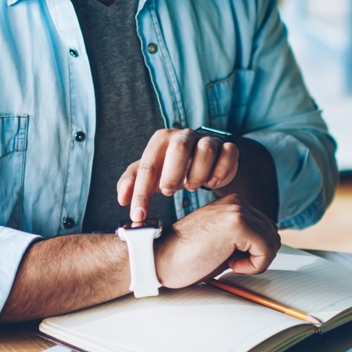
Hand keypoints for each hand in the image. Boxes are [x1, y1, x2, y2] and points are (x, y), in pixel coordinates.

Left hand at [117, 128, 238, 221]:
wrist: (204, 161)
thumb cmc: (172, 168)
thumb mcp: (151, 173)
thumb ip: (132, 182)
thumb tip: (122, 199)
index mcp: (161, 141)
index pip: (148, 166)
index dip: (141, 193)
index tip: (138, 216)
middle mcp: (184, 136)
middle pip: (179, 149)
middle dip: (172, 175)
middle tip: (169, 192)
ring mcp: (208, 140)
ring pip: (206, 151)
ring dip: (198, 174)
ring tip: (192, 186)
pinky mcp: (228, 147)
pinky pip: (229, 154)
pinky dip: (221, 172)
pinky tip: (212, 182)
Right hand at [154, 194, 280, 288]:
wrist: (161, 259)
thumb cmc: (187, 256)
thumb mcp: (221, 241)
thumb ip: (244, 237)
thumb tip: (269, 246)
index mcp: (232, 203)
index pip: (266, 228)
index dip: (253, 251)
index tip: (229, 256)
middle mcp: (236, 202)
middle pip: (273, 234)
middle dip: (257, 255)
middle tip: (230, 261)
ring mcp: (237, 210)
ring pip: (272, 242)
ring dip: (255, 261)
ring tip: (228, 262)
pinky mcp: (237, 224)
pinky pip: (267, 250)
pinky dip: (254, 266)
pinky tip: (230, 264)